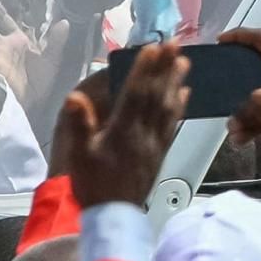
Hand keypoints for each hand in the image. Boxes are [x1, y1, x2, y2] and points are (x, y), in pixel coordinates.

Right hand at [55, 41, 190, 208]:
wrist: (115, 216)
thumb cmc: (94, 185)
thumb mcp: (79, 156)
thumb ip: (80, 125)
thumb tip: (74, 96)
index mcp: (123, 131)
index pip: (136, 94)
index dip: (144, 70)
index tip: (152, 48)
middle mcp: (144, 133)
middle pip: (157, 95)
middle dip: (165, 68)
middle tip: (176, 44)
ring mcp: (155, 142)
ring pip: (169, 107)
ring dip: (176, 82)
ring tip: (185, 62)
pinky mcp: (161, 152)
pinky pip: (173, 124)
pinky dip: (180, 106)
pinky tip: (185, 94)